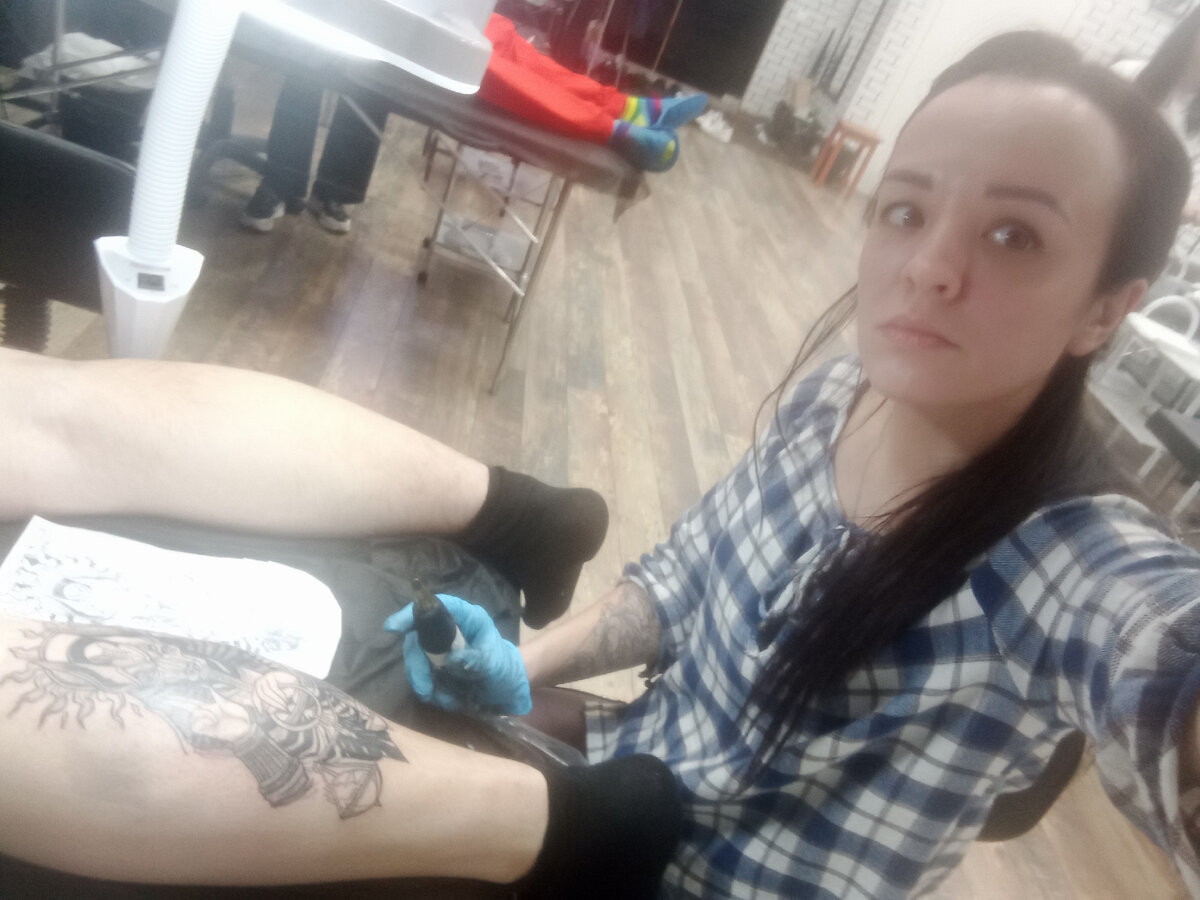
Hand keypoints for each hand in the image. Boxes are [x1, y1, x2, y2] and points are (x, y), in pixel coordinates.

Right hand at [384, 593, 531, 714]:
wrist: (508, 688)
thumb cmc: (504, 668)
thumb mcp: (495, 664)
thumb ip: (477, 660)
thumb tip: (452, 659)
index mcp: (467, 618)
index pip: (436, 606)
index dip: (412, 613)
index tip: (393, 627)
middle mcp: (449, 628)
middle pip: (418, 637)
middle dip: (416, 664)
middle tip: (425, 690)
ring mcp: (440, 647)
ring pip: (416, 659)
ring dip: (424, 682)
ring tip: (446, 699)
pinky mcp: (436, 666)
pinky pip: (422, 676)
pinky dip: (431, 692)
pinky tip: (448, 700)